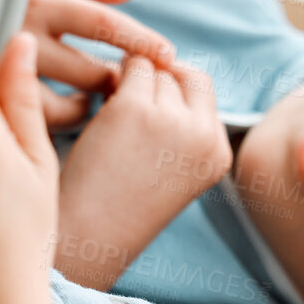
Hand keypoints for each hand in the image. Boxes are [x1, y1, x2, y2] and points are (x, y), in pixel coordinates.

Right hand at [28, 0, 175, 126]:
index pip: (102, 24)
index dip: (139, 42)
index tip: (166, 56)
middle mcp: (20, 36)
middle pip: (88, 72)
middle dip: (118, 83)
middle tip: (135, 87)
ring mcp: (3, 70)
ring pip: (59, 105)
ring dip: (87, 107)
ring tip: (96, 101)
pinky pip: (32, 120)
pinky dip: (54, 119)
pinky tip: (64, 109)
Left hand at [54, 56, 230, 290]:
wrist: (84, 237)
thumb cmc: (116, 207)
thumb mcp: (170, 171)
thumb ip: (181, 128)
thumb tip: (165, 66)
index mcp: (219, 154)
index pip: (203, 91)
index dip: (171, 90)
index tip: (144, 107)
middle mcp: (204, 135)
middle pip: (182, 75)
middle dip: (152, 81)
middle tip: (122, 107)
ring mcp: (172, 120)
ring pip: (155, 68)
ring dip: (129, 79)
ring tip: (108, 117)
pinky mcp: (135, 109)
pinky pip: (130, 66)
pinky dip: (111, 77)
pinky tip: (96, 106)